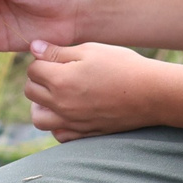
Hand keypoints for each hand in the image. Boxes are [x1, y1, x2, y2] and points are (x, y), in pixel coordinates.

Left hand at [24, 41, 162, 139]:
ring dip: (41, 105)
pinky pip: (59, 134)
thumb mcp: (90, 50)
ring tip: (56, 94)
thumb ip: (58, 52)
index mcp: (61, 80)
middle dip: (39, 80)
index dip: (43, 60)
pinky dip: (58, 124)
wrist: (151, 93)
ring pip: (39, 118)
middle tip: (56, 72)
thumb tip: (34, 47)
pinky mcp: (84, 134)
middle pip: (31, 92)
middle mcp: (61, 105)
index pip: (33, 70)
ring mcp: (72, 122)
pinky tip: (69, 111)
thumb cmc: (122, 66)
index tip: (57, 57)